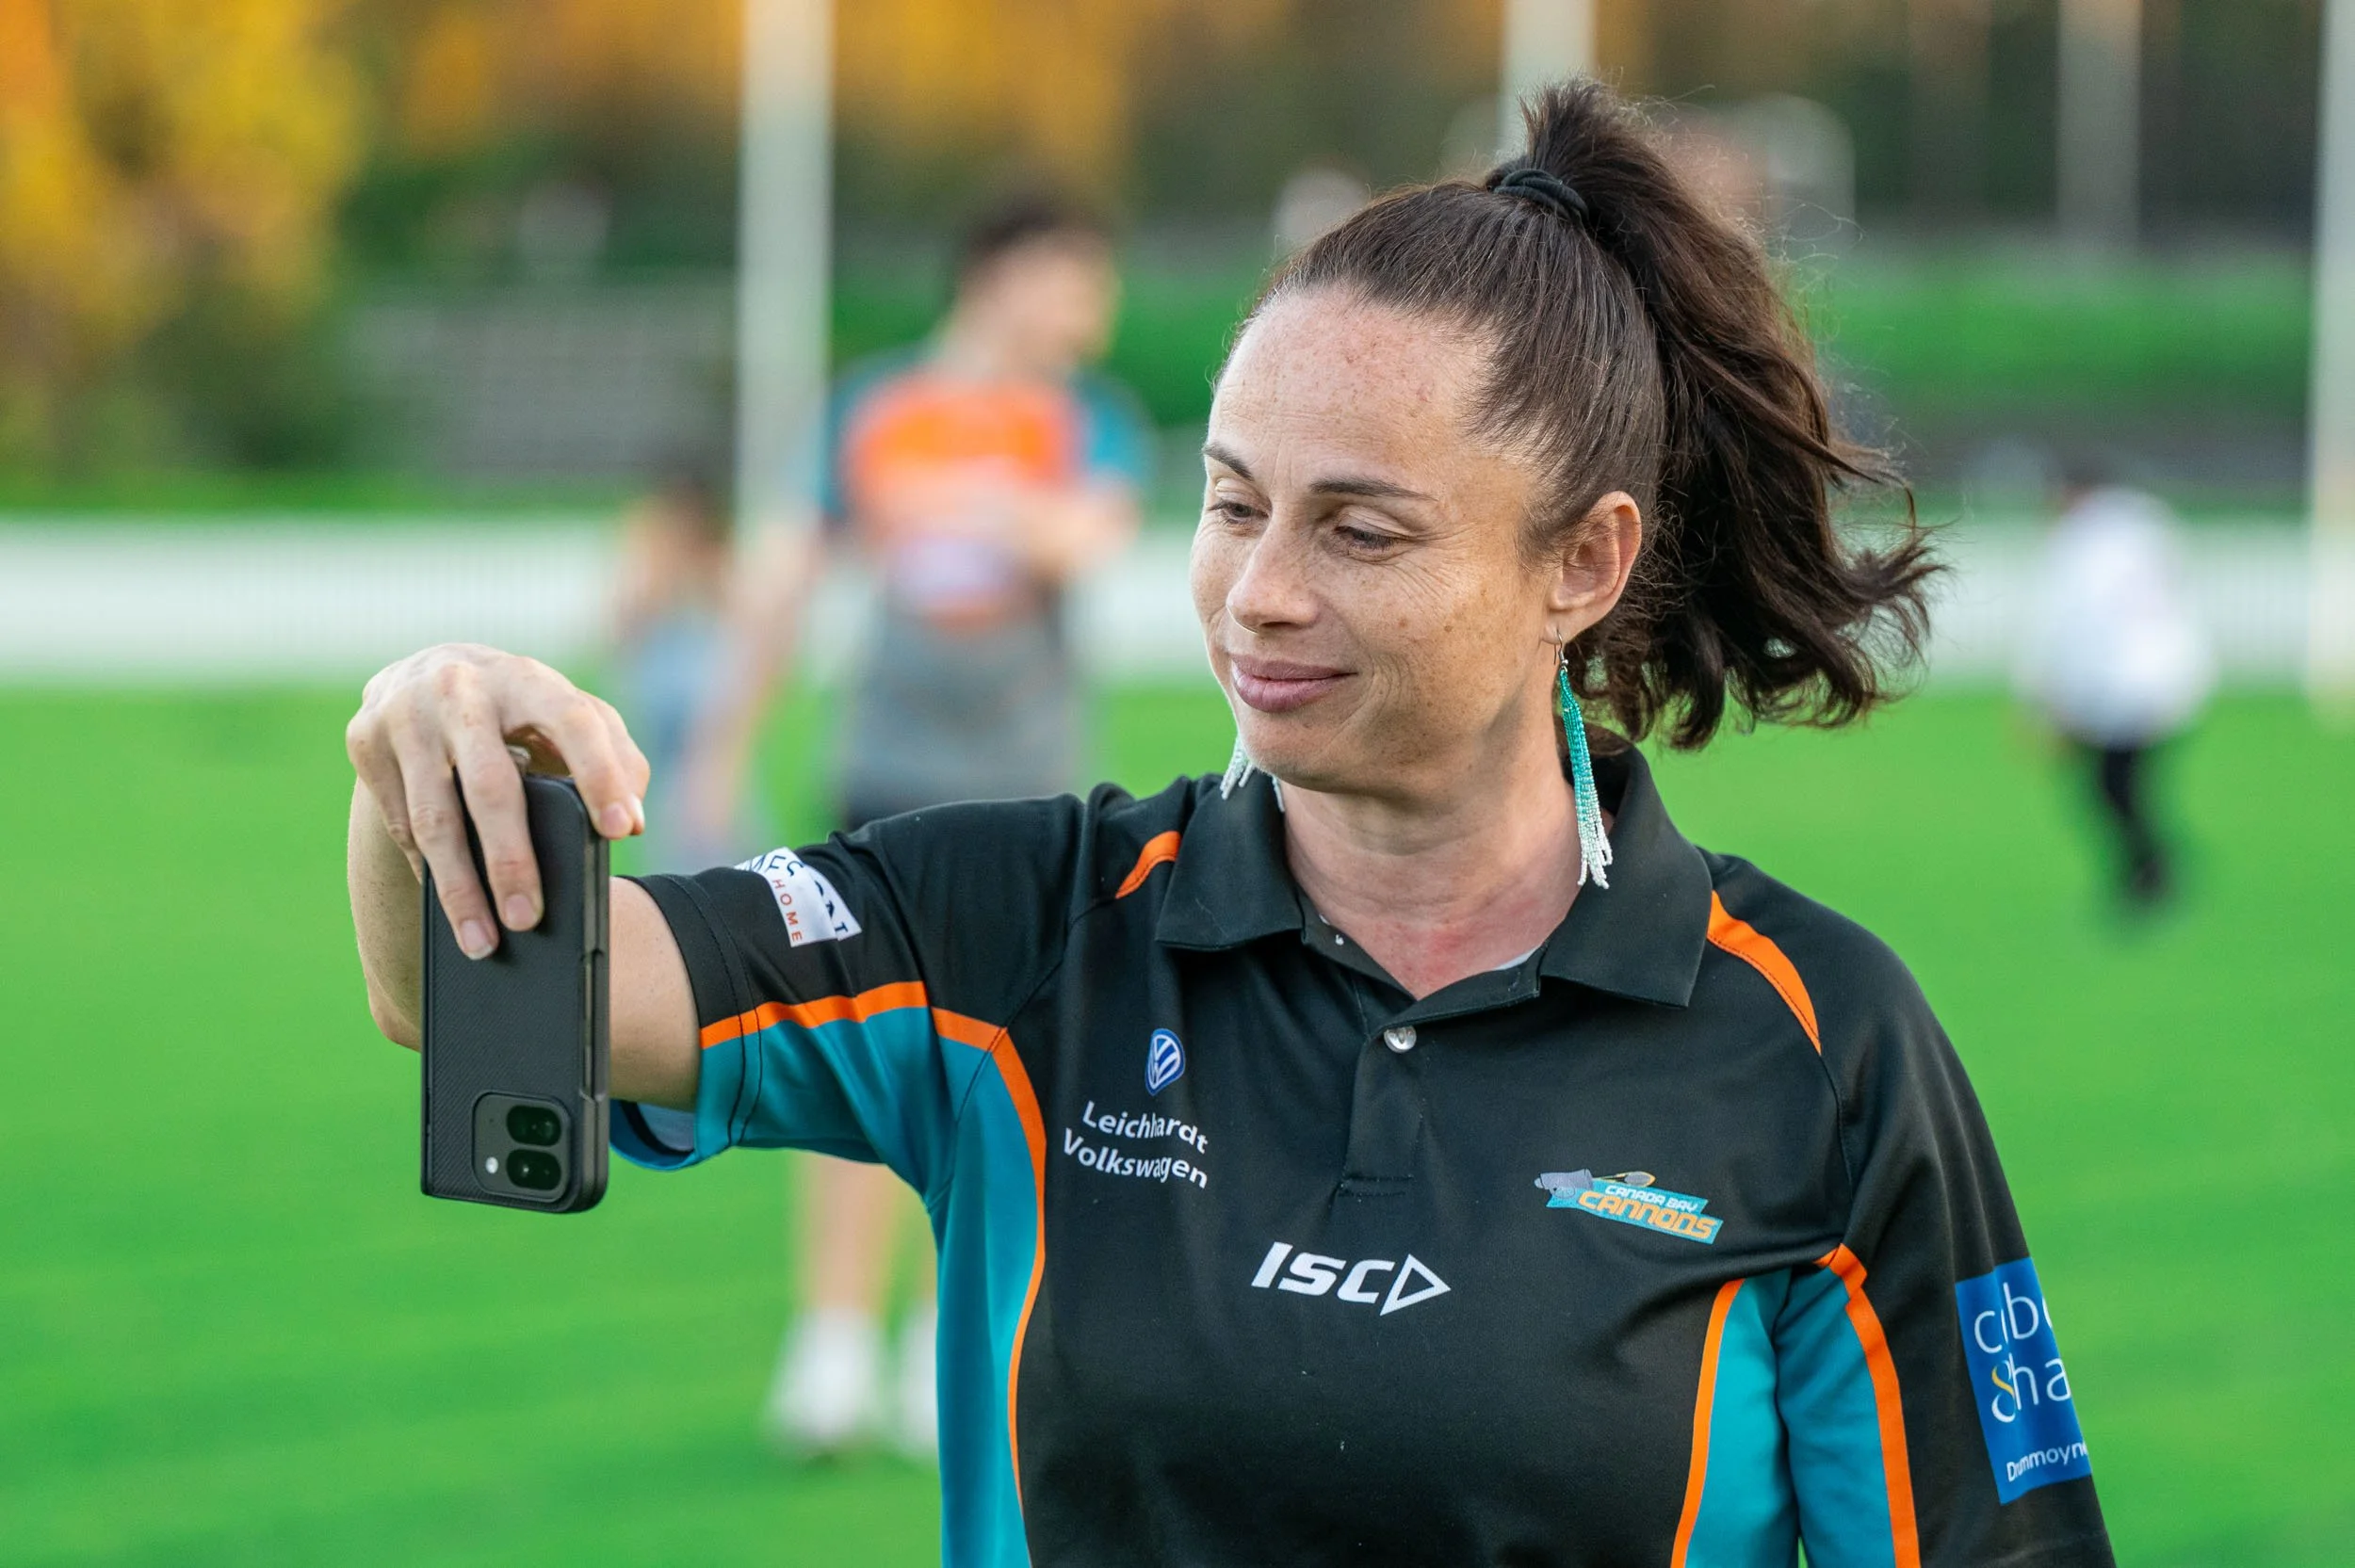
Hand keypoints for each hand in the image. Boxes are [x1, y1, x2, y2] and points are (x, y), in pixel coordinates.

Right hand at [346, 644, 647, 958]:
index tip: (622, 831)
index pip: (574, 723)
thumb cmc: (520, 709)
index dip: (601, 776)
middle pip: (492, 785)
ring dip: (459, 888)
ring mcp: (406, 714)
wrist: (427, 672)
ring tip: (482, 941)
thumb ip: (616, 757)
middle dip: (512, 859)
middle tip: (530, 919)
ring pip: (433, 817)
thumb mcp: (569, 714)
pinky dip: (427, 870)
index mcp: (527, 679)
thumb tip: (634, 825)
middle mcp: (463, 689)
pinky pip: (399, 823)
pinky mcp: (364, 739)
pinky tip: (451, 906)